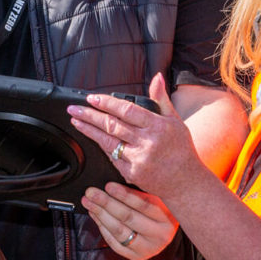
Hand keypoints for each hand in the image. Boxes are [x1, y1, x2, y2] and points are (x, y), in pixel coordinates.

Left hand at [67, 72, 204, 200]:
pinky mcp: (132, 173)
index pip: (127, 110)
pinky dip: (101, 147)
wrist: (186, 182)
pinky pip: (112, 157)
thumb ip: (161, 99)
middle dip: (90, 115)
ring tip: (76, 121)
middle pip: (112, 125)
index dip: (107, 103)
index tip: (92, 98)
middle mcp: (147, 142)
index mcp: (157, 126)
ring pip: (108, 141)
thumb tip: (156, 77)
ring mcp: (138, 159)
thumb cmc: (181, 150)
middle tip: (74, 108)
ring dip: (89, 130)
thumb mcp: (175, 121)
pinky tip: (91, 138)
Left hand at [81, 182, 176, 259]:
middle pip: (129, 218)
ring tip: (88, 202)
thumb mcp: (158, 197)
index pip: (144, 205)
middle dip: (106, 203)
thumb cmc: (161, 208)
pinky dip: (102, 227)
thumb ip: (143, 190)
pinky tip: (94, 215)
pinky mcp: (137, 257)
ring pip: (119, 231)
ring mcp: (148, 249)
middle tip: (91, 192)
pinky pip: (115, 243)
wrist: (167, 230)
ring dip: (100, 215)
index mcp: (168, 218)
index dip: (124, 195)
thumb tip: (116, 182)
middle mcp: (160, 236)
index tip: (108, 185)